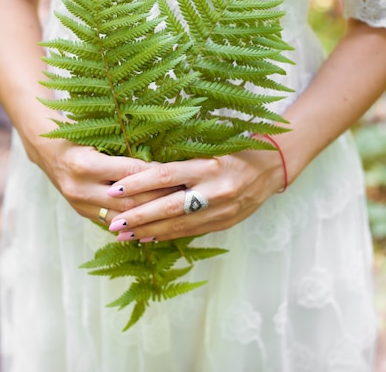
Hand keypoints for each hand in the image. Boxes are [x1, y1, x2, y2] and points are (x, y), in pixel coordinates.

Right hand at [26, 135, 181, 224]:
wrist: (47, 151)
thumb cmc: (79, 136)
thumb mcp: (100, 137)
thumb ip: (127, 152)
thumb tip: (162, 164)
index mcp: (85, 164)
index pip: (130, 173)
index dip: (157, 175)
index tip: (179, 175)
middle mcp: (80, 187)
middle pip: (128, 201)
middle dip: (158, 200)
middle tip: (182, 197)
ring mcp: (79, 204)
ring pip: (121, 217)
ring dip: (147, 216)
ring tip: (171, 212)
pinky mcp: (81, 213)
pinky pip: (111, 222)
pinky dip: (132, 223)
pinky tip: (152, 222)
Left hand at [104, 146, 285, 241]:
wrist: (272, 167)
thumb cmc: (236, 150)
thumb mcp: (210, 147)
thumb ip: (182, 160)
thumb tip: (141, 169)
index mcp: (209, 165)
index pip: (166, 175)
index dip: (139, 184)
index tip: (115, 190)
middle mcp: (215, 190)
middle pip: (169, 207)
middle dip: (138, 217)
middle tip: (113, 223)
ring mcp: (221, 211)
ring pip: (178, 225)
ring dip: (148, 232)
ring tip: (123, 235)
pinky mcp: (224, 223)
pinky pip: (190, 232)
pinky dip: (167, 236)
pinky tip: (147, 238)